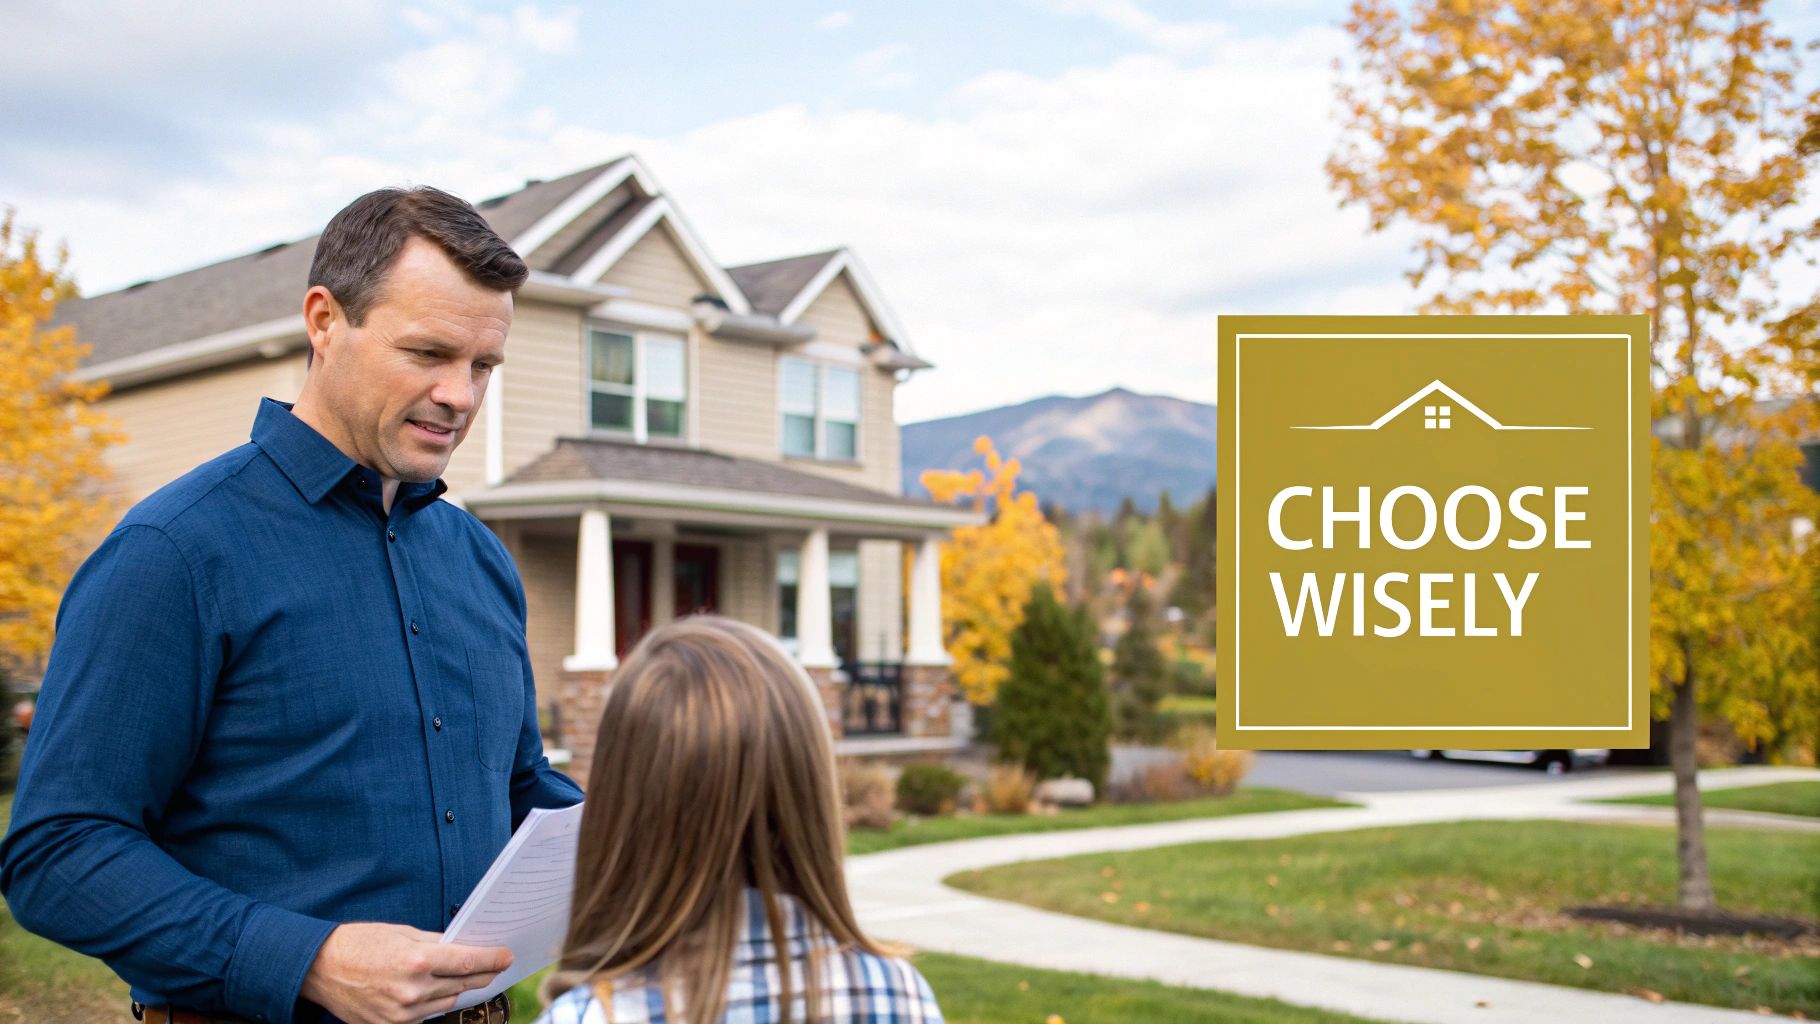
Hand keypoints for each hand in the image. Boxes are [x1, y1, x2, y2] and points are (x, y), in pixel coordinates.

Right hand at [299, 921, 512, 1023]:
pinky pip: (426, 1016)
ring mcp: (402, 1013)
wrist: (320, 968)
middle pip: (462, 985)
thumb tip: (464, 947)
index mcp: (416, 960)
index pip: (468, 963)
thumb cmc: (360, 943)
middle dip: (483, 974)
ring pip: (447, 1003)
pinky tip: (438, 991)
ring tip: (470, 977)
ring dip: (459, 990)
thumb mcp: (402, 932)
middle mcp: (412, 990)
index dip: (492, 959)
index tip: (507, 956)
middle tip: (497, 966)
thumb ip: (436, 943)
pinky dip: (435, 1003)